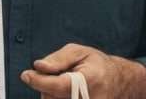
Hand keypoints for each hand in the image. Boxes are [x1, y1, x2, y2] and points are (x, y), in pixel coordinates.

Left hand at [20, 44, 145, 98]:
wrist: (119, 81)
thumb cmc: (97, 64)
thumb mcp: (79, 51)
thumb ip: (58, 58)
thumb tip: (38, 66)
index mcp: (90, 79)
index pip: (59, 85)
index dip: (39, 81)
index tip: (26, 75)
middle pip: (51, 96)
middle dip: (45, 85)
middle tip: (55, 74)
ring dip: (50, 94)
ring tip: (64, 83)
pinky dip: (56, 98)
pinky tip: (65, 93)